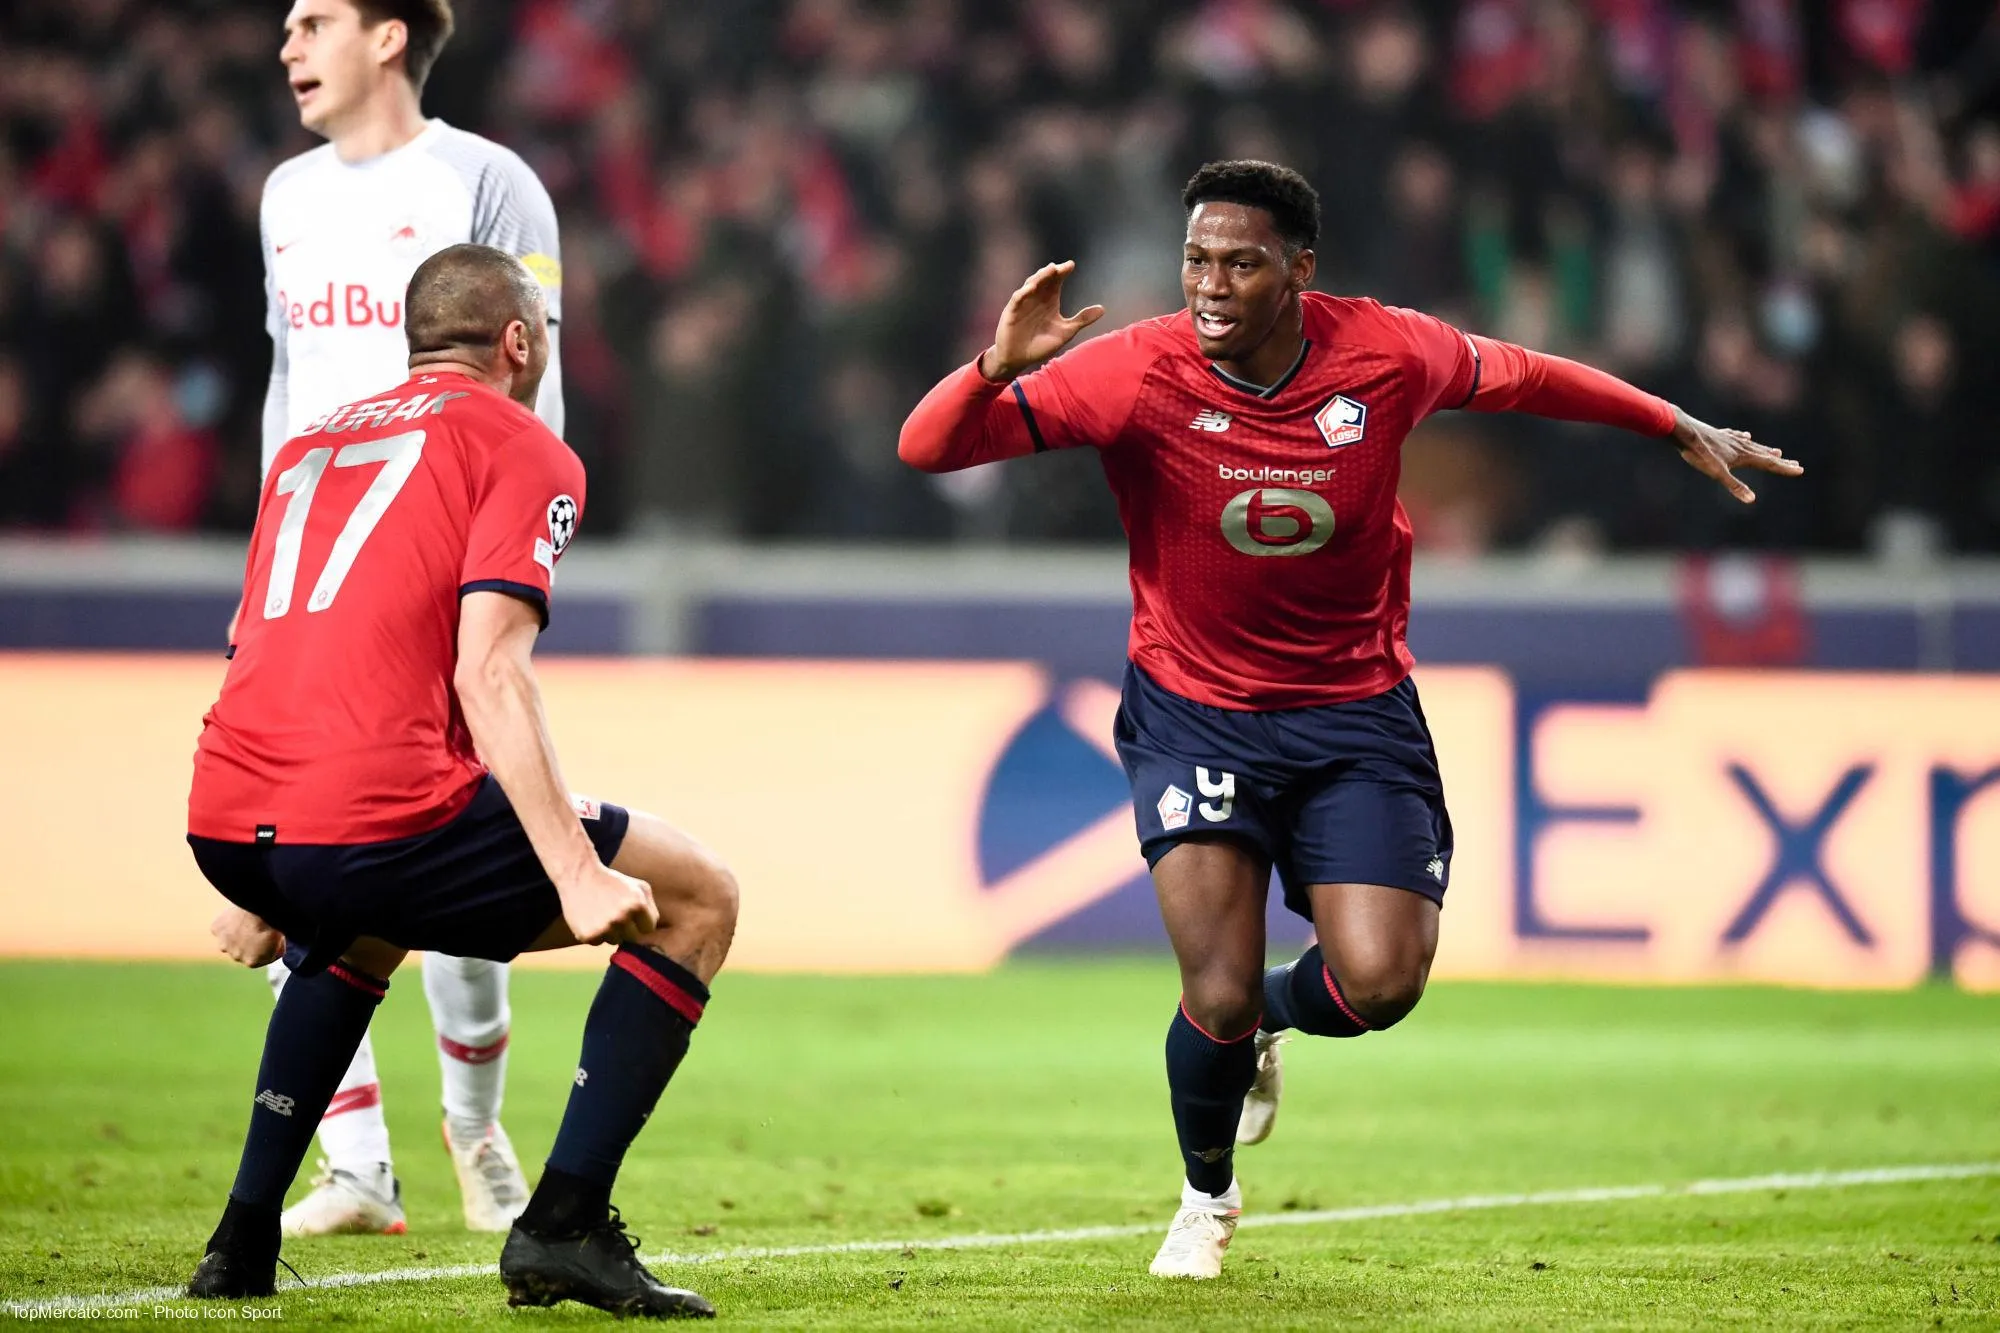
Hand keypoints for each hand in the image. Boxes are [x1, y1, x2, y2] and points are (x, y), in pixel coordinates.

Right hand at [211, 906, 283, 967]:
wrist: (262, 909)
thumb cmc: (274, 925)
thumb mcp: (280, 944)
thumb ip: (272, 953)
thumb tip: (272, 953)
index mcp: (252, 962)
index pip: (254, 958)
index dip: (259, 947)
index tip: (264, 937)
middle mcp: (236, 957)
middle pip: (240, 950)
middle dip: (246, 942)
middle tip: (254, 928)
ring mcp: (224, 944)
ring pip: (228, 940)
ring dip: (234, 934)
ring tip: (245, 921)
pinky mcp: (217, 929)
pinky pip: (220, 927)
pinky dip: (225, 922)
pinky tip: (236, 915)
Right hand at [558, 862, 659, 945]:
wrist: (579, 875)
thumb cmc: (613, 881)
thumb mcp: (639, 886)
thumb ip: (651, 907)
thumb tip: (653, 928)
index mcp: (637, 904)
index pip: (648, 928)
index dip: (640, 922)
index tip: (631, 913)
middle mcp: (621, 917)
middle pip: (632, 937)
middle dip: (626, 928)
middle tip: (614, 912)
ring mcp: (604, 927)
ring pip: (615, 941)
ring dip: (610, 931)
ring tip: (601, 913)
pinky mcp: (588, 935)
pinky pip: (598, 942)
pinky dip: (595, 933)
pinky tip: (590, 917)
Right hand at [979, 260, 1105, 381]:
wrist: (1019, 359)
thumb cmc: (1040, 345)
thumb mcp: (1065, 332)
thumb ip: (1082, 320)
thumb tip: (1103, 309)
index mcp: (1049, 301)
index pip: (1056, 282)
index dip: (1062, 272)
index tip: (1071, 265)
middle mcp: (1036, 298)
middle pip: (1044, 280)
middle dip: (1052, 272)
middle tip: (1062, 267)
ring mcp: (1023, 304)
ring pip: (1030, 285)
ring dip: (1039, 277)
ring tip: (1050, 270)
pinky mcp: (1012, 312)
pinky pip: (1017, 299)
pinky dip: (1024, 292)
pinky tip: (1032, 287)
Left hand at [1670, 408, 1802, 502]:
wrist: (1684, 430)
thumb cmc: (1700, 453)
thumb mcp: (1717, 473)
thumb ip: (1735, 486)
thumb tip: (1752, 500)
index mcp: (1743, 456)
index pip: (1769, 464)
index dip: (1784, 468)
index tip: (1800, 470)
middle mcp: (1741, 445)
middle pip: (1764, 454)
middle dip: (1780, 461)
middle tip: (1795, 463)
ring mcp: (1730, 438)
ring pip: (1752, 446)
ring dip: (1765, 450)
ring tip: (1776, 451)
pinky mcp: (1719, 434)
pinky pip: (1737, 437)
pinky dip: (1745, 439)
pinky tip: (1745, 436)